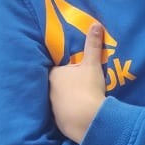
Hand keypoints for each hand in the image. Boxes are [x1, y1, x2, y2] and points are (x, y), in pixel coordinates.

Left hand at [49, 23, 106, 142]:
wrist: (87, 120)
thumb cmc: (88, 89)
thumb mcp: (92, 65)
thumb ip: (92, 45)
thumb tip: (95, 24)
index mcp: (54, 75)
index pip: (55, 68)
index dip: (64, 68)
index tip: (73, 69)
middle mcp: (48, 90)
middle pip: (56, 84)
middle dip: (65, 83)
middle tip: (79, 83)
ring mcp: (52, 107)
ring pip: (58, 99)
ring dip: (67, 98)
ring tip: (80, 97)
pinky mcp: (58, 121)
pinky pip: (63, 113)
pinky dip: (69, 111)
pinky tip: (79, 111)